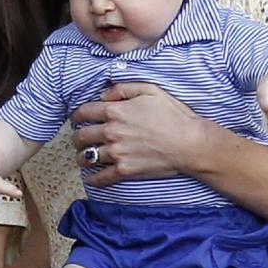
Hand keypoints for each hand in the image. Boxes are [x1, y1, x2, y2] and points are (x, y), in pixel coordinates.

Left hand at [70, 82, 201, 186]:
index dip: (77, 116)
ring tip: (84, 157)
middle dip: (77, 137)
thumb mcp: (150, 90)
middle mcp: (112, 132)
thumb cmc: (174, 115)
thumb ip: (123, 89)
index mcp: (115, 111)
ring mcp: (117, 153)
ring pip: (87, 157)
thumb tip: (103, 95)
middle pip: (81, 136)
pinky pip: (101, 178)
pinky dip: (93, 179)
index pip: (84, 112)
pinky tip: (91, 178)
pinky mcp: (125, 170)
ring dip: (82, 157)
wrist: (190, 143)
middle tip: (79, 139)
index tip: (77, 119)